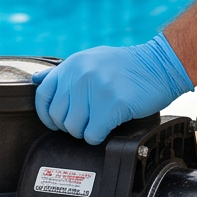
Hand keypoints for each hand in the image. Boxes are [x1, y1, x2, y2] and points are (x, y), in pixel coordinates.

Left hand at [33, 34, 193, 144]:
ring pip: (74, 128)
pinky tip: (108, 127)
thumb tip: (36, 80)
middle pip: (58, 116)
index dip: (46, 114)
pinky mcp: (112, 104)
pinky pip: (92, 134)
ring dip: (85, 132)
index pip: (43, 95)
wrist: (160, 65)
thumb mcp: (92, 59)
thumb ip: (63, 73)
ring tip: (98, 123)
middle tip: (86, 122)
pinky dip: (98, 137)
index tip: (56, 122)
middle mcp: (81, 74)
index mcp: (73, 64)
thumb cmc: (127, 66)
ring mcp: (96, 88)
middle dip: (69, 126)